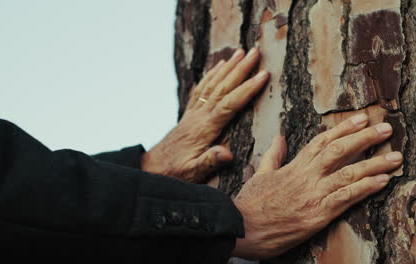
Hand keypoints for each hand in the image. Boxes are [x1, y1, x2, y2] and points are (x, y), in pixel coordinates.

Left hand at [141, 48, 268, 182]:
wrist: (152, 168)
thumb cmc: (175, 172)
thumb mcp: (193, 173)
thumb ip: (210, 162)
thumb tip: (228, 154)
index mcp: (204, 129)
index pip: (229, 103)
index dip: (247, 89)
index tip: (263, 75)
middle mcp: (199, 115)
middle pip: (223, 87)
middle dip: (241, 69)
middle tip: (255, 52)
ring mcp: (193, 112)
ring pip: (213, 84)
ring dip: (228, 67)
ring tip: (241, 51)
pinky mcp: (190, 113)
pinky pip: (202, 88)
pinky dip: (212, 74)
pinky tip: (219, 65)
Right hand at [232, 114, 402, 259]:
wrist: (240, 227)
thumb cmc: (249, 203)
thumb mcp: (260, 174)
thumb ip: (273, 155)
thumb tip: (279, 138)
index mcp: (293, 166)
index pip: (321, 141)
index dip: (344, 129)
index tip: (361, 119)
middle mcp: (306, 177)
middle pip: (339, 151)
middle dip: (364, 138)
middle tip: (386, 128)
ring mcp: (313, 195)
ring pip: (347, 173)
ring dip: (374, 163)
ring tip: (395, 157)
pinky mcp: (317, 215)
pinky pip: (345, 198)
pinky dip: (365, 188)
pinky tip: (382, 181)